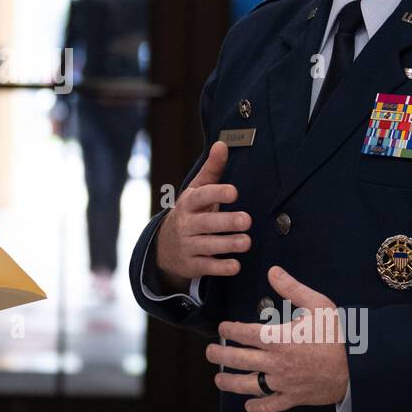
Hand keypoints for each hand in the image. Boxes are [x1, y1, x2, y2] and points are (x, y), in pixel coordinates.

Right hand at [155, 141, 251, 288]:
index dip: (216, 194)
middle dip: (226, 222)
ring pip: (208, 246)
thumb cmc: (190, 213)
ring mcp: (188, 246)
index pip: (200, 197)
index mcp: (188, 203)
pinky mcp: (192, 265)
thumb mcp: (197, 191)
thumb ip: (212, 170)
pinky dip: (221, 267)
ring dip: (228, 245)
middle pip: (205, 223)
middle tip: (246, 220)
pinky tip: (236, 265)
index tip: (234, 192)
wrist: (164, 247)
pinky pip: (207, 267)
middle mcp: (185, 224)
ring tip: (246, 242)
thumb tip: (222, 144)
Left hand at [205, 266, 349, 411]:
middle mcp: (276, 362)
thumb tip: (272, 271)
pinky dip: (259, 406)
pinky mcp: (293, 397)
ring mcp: (283, 382)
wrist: (358, 369)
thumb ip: (292, 288)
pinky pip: (271, 404)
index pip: (244, 334)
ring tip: (218, 380)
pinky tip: (248, 406)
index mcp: (279, 338)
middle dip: (220, 356)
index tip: (223, 328)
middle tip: (209, 352)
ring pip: (249, 385)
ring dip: (230, 383)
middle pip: (239, 360)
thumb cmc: (337, 335)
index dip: (229, 330)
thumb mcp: (318, 305)